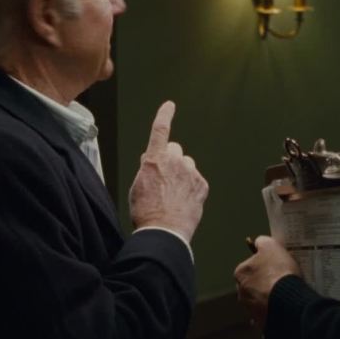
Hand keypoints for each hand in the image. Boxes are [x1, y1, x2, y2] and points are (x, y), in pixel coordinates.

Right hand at [129, 101, 208, 241]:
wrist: (164, 232)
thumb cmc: (147, 213)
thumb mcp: (137, 186)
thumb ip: (147, 168)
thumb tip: (151, 160)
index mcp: (155, 160)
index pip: (160, 130)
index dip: (164, 115)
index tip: (169, 106)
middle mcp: (175, 162)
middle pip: (175, 150)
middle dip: (170, 159)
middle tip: (165, 179)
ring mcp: (190, 172)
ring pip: (187, 165)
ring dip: (182, 173)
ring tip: (173, 194)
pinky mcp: (202, 184)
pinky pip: (196, 179)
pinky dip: (191, 187)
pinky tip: (182, 201)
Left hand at [234, 236, 300, 327]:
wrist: (287, 299)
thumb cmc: (278, 271)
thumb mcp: (270, 245)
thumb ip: (262, 241)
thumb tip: (258, 242)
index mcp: (240, 274)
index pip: (249, 266)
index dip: (262, 264)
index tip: (273, 265)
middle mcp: (241, 292)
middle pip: (252, 284)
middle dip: (262, 282)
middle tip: (279, 278)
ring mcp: (250, 308)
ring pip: (258, 299)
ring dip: (266, 297)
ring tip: (283, 292)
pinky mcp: (261, 321)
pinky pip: (265, 313)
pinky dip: (271, 309)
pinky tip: (281, 305)